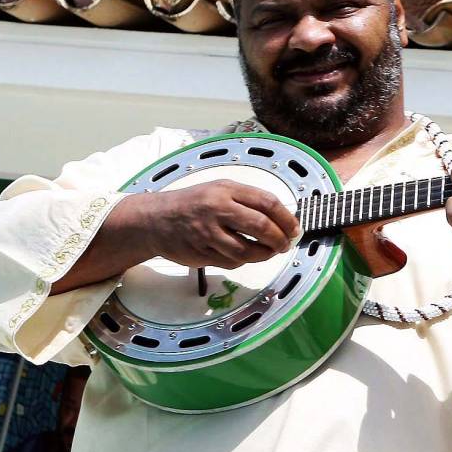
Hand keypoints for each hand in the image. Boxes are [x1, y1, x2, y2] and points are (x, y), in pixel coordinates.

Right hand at [145, 180, 300, 269]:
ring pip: (247, 250)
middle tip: (285, 244)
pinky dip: (243, 261)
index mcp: (226, 190)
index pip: (266, 202)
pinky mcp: (201, 253)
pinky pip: (231, 262)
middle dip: (279, 239)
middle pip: (261, 226)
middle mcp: (217, 209)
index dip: (286, 218)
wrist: (156, 219)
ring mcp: (208, 233)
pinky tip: (244, 255)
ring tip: (269, 252)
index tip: (295, 228)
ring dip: (264, 254)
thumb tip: (283, 219)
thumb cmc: (194, 204)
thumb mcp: (220, 190)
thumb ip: (248, 201)